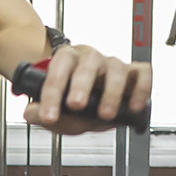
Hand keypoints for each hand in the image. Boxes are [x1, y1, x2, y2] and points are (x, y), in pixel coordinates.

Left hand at [20, 45, 150, 133]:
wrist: (95, 101)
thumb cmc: (74, 101)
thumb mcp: (56, 111)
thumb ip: (41, 113)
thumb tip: (32, 113)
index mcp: (67, 61)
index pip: (58, 70)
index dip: (52, 94)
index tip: (49, 116)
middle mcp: (91, 59)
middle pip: (88, 64)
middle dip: (81, 85)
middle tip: (76, 106)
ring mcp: (114, 65)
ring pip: (116, 69)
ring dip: (111, 92)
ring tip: (106, 114)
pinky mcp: (135, 73)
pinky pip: (143, 74)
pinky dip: (141, 89)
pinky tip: (133, 106)